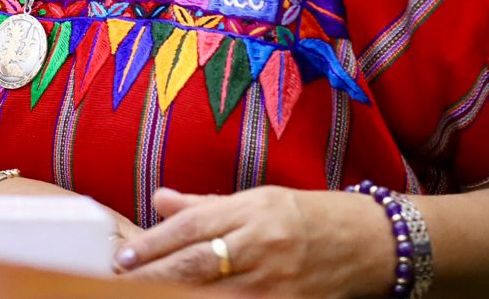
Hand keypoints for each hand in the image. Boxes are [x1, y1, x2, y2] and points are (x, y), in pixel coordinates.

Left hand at [114, 186, 393, 296]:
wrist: (369, 242)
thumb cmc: (309, 217)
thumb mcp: (259, 199)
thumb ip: (207, 205)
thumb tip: (160, 200)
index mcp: (252, 211)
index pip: (192, 226)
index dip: (154, 243)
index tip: (123, 257)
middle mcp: (262, 245)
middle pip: (196, 265)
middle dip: (153, 276)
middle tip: (119, 282)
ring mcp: (275, 283)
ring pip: (214, 295)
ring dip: (176, 295)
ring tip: (144, 294)